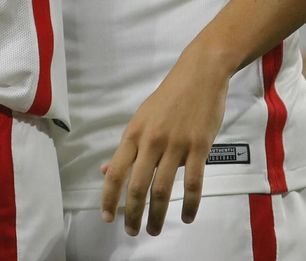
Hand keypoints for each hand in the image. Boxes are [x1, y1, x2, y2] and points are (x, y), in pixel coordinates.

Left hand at [99, 44, 231, 235]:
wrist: (199, 74)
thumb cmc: (169, 97)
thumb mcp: (141, 118)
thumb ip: (127, 148)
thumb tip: (106, 171)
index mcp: (134, 133)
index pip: (116, 172)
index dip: (109, 198)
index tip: (106, 218)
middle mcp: (152, 140)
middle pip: (137, 185)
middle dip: (132, 213)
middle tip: (132, 231)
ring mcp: (176, 144)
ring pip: (163, 188)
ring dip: (158, 215)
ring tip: (155, 230)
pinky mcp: (199, 146)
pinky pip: (193, 182)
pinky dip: (190, 204)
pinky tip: (187, 217)